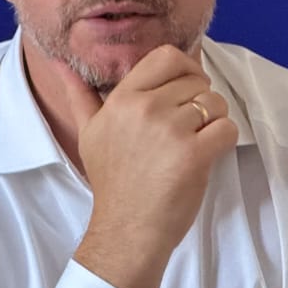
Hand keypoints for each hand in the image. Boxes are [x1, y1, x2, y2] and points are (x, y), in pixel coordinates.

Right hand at [59, 44, 238, 287]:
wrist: (126, 230)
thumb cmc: (112, 183)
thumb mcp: (89, 134)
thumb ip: (79, 96)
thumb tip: (61, 65)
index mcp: (122, 99)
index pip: (167, 57)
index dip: (186, 68)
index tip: (187, 90)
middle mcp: (144, 109)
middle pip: (196, 81)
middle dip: (200, 100)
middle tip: (190, 127)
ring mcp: (170, 130)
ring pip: (215, 103)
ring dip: (214, 120)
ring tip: (197, 142)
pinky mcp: (194, 154)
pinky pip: (227, 128)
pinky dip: (224, 140)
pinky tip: (208, 155)